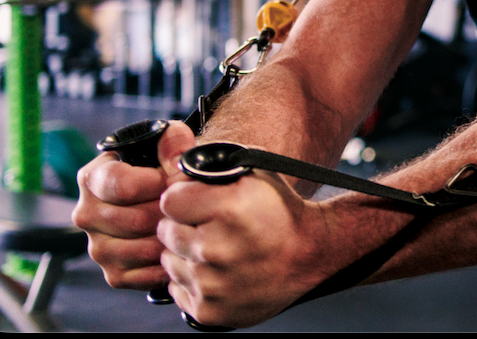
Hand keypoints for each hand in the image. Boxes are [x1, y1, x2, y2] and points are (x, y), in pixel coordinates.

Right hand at [72, 120, 196, 290]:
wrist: (173, 198)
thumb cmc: (167, 169)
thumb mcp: (170, 147)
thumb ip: (174, 142)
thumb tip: (174, 144)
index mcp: (93, 178)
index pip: (120, 184)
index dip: (155, 182)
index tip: (171, 180)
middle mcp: (86, 213)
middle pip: (135, 220)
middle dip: (168, 212)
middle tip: (185, 205)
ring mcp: (97, 247)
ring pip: (141, 248)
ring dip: (170, 237)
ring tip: (183, 223)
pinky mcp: (113, 273)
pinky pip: (143, 275)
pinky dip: (166, 263)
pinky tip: (176, 246)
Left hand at [156, 142, 340, 327]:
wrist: (310, 253)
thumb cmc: (281, 211)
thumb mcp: (254, 174)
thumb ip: (210, 167)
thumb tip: (172, 165)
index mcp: (228, 209)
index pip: (169, 201)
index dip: (184, 198)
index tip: (198, 202)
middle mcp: (217, 249)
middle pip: (166, 232)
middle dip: (185, 226)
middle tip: (212, 226)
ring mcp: (212, 284)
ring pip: (169, 262)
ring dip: (187, 254)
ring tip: (218, 248)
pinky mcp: (209, 311)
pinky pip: (177, 289)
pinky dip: (192, 280)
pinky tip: (217, 270)